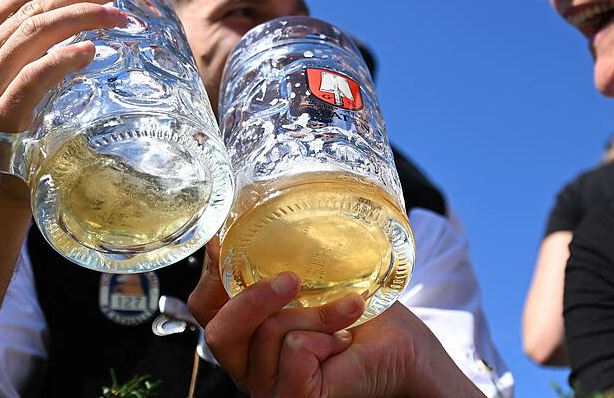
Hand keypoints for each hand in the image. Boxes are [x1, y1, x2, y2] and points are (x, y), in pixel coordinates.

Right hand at [0, 0, 126, 199]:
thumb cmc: (10, 132)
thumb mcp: (3, 83)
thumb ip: (23, 52)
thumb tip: (75, 21)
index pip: (16, 0)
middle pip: (30, 12)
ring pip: (34, 34)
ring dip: (81, 20)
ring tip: (114, 19)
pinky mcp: (0, 115)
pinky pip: (35, 76)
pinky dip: (64, 59)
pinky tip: (90, 51)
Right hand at [188, 244, 483, 397]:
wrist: (407, 349)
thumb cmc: (362, 316)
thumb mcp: (312, 281)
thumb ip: (271, 266)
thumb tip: (229, 231)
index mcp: (248, 335)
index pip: (206, 310)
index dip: (212, 277)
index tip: (228, 245)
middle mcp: (250, 367)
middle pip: (219, 330)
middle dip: (254, 297)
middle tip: (292, 280)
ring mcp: (270, 387)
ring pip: (268, 334)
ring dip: (315, 315)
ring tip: (347, 314)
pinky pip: (295, 352)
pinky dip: (325, 336)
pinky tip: (345, 341)